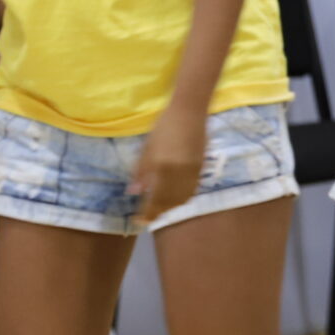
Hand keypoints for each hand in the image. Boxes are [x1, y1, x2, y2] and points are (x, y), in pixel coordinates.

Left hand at [128, 104, 206, 227]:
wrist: (189, 112)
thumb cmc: (163, 127)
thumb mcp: (147, 148)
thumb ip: (141, 172)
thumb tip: (133, 192)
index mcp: (163, 168)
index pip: (154, 199)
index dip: (147, 213)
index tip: (138, 221)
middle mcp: (179, 174)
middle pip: (169, 202)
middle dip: (158, 212)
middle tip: (147, 216)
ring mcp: (192, 172)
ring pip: (182, 199)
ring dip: (170, 207)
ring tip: (160, 208)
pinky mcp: (200, 169)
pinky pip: (191, 191)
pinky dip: (182, 199)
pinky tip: (175, 198)